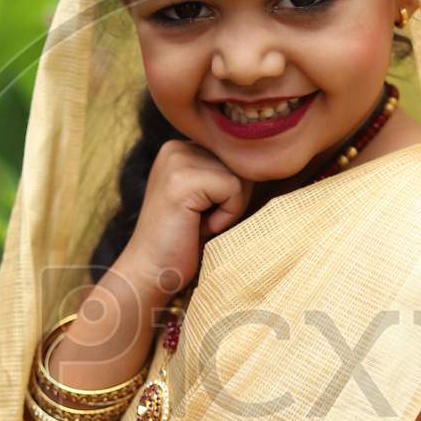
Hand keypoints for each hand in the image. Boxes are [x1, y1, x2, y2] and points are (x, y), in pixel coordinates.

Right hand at [120, 140, 252, 296]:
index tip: (201, 213)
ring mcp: (177, 160)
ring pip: (240, 176)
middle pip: (240, 164)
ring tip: (198, 224)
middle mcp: (176, 147)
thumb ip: (226, 173)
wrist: (151, 273)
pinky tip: (199, 228)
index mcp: (181, 147)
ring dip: (229, 209)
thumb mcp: (207, 198)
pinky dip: (225, 216)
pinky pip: (233, 190)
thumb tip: (268, 159)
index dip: (231, 192)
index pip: (235, 156)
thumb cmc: (185, 242)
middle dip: (231, 200)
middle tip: (199, 221)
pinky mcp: (183, 180)